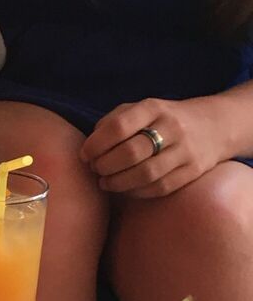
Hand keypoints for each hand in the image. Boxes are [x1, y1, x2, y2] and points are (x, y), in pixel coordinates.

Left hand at [79, 96, 227, 197]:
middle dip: (105, 165)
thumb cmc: (163, 119)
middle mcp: (172, 127)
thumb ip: (112, 122)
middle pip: (130, 153)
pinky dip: (136, 192)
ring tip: (105, 182)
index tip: (85, 154)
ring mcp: (185, 151)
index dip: (96, 144)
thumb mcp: (140, 110)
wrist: (215, 126)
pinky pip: (159, 188)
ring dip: (118, 183)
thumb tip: (89, 148)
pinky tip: (125, 189)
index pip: (118, 126)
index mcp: (154, 108)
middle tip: (95, 169)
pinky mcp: (193, 171)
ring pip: (145, 174)